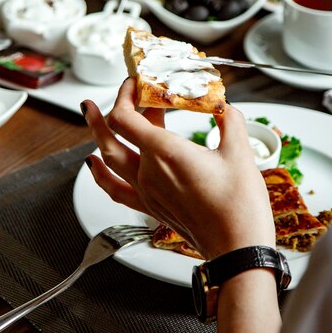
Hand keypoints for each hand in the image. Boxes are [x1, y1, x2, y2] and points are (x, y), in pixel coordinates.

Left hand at [81, 78, 275, 259]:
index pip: (125, 117)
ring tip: (90, 116)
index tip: (135, 83)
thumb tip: (224, 108)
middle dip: (105, 111)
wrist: (236, 249)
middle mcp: (149, 171)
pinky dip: (101, 175)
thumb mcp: (240, 152)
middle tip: (109, 95)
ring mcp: (147, 191)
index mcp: (166, 152)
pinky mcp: (152, 206)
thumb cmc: (238, 206)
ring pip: (110, 160)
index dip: (124, 95)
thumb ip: (229, 121)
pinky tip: (94, 165)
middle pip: (112, 136)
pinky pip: (116, 189)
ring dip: (98, 135)